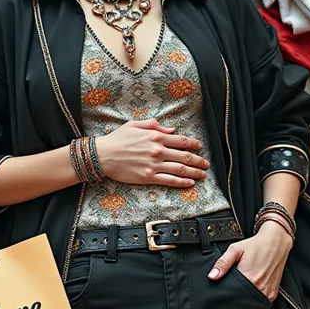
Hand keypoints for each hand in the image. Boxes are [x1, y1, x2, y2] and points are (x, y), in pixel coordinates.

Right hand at [95, 118, 209, 187]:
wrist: (103, 155)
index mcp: (156, 136)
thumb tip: (171, 130)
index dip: (193, 144)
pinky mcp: (148, 177)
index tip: (200, 146)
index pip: (181, 140)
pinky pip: (169, 180)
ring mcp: (154, 165)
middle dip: (199, 161)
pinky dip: (182, 182)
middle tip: (206, 164)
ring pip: (180, 170)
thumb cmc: (117, 139)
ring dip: (194, 172)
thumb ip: (154, 125)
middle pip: (185, 156)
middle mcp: (158, 151)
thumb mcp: (135, 125)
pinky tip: (190, 183)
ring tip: (203, 175)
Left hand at [207, 221, 293, 301]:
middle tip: (233, 286)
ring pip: (251, 301)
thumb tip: (212, 276)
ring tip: (243, 285)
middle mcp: (259, 287)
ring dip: (245, 296)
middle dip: (235, 295)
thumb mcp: (235, 250)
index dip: (226, 291)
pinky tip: (252, 287)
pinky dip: (255, 297)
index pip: (232, 292)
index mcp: (249, 278)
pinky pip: (261, 301)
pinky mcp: (273, 294)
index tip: (224, 287)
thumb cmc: (255, 245)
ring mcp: (267, 292)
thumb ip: (222, 263)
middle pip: (242, 299)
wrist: (276, 242)